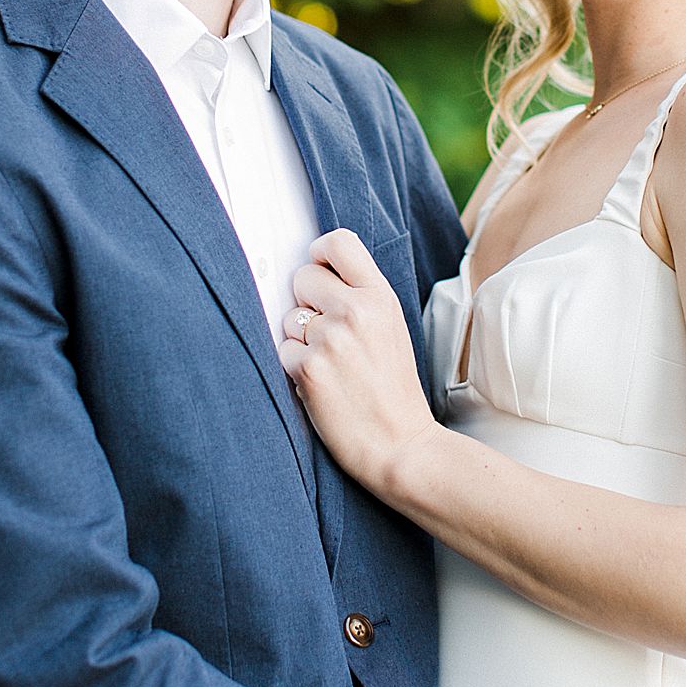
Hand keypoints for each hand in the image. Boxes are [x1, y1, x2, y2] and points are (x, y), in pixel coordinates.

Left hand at [279, 229, 440, 489]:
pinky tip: (322, 387)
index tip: (321, 274)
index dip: (320, 254)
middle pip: (303, 276)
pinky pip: (283, 352)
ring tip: (332, 367)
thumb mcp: (392, 328)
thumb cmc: (394, 390)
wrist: (402, 444)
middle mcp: (356, 310)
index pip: (338, 242)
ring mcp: (331, 339)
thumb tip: (316, 274)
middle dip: (306, 303)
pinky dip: (295, 370)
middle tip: (328, 335)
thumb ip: (362, 297)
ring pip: (289, 318)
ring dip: (300, 341)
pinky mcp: (309, 369)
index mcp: (380, 297)